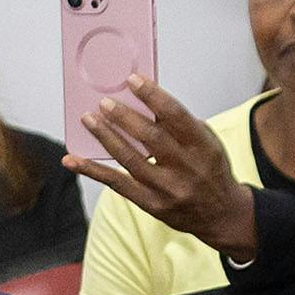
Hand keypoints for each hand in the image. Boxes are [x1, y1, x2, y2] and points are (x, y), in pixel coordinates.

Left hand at [65, 74, 259, 258]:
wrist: (221, 215)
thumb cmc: (210, 169)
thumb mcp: (206, 142)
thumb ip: (179, 124)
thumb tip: (143, 101)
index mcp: (203, 146)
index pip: (176, 115)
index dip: (153, 96)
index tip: (133, 80)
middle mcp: (186, 168)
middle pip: (150, 137)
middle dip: (124, 117)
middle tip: (104, 102)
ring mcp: (168, 189)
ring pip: (130, 159)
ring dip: (105, 137)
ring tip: (88, 119)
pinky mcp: (152, 205)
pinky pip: (117, 184)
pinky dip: (93, 170)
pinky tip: (73, 160)